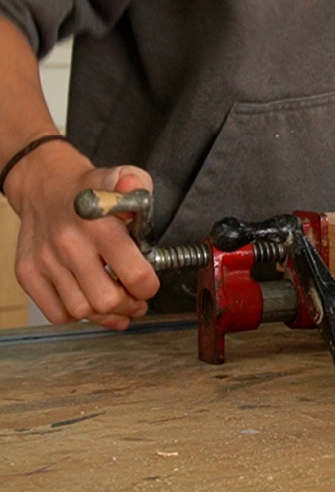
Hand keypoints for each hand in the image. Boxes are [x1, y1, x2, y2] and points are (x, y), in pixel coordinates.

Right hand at [8, 141, 158, 329]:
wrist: (45, 187)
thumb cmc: (90, 189)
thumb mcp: (123, 176)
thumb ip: (137, 184)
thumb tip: (133, 188)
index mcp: (98, 223)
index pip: (134, 274)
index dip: (148, 287)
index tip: (149, 285)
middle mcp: (69, 244)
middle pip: (106, 299)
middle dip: (129, 305)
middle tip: (136, 301)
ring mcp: (45, 261)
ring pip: (81, 310)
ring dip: (104, 314)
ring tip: (116, 304)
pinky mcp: (28, 273)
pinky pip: (56, 313)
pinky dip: (76, 315)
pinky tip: (88, 301)